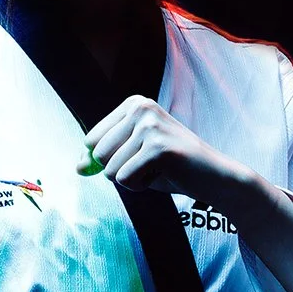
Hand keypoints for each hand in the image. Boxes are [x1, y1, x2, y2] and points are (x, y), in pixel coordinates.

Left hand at [85, 95, 238, 205]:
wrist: (214, 176)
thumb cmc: (171, 167)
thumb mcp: (132, 158)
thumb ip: (103, 159)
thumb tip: (78, 167)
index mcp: (133, 104)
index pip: (90, 140)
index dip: (109, 159)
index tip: (140, 155)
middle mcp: (141, 108)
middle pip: (97, 154)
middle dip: (119, 170)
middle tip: (150, 165)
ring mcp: (150, 126)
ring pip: (110, 170)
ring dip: (131, 180)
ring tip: (158, 170)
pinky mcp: (158, 148)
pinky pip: (124, 180)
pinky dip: (140, 187)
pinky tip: (164, 176)